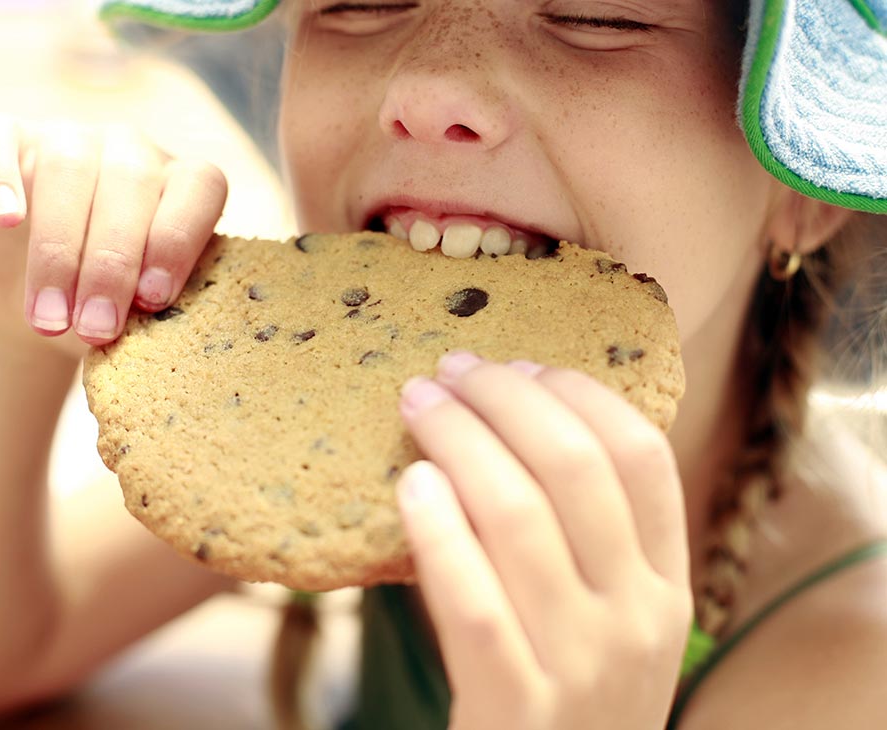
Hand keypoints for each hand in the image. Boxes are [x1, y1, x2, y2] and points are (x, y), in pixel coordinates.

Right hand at [0, 115, 226, 358]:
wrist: (35, 305)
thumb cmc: (103, 307)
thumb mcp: (135, 311)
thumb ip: (147, 306)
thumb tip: (140, 318)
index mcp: (181, 183)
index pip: (200, 188)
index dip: (178, 242)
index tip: (152, 301)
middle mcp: (132, 150)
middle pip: (129, 184)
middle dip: (111, 267)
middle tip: (95, 329)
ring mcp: (70, 136)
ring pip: (66, 168)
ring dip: (56, 250)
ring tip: (49, 318)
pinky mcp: (7, 139)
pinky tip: (4, 221)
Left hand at [397, 351, 691, 729]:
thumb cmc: (568, 697)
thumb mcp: (609, 625)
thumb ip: (589, 545)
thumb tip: (516, 425)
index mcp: (665, 587)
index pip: (641, 458)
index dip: (578, 393)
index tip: (521, 361)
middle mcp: (637, 618)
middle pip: (574, 466)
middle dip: (504, 398)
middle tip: (449, 368)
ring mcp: (581, 665)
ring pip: (517, 516)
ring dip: (459, 441)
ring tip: (416, 404)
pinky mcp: (516, 708)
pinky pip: (471, 600)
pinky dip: (438, 531)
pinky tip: (411, 486)